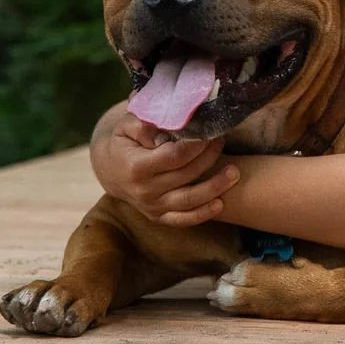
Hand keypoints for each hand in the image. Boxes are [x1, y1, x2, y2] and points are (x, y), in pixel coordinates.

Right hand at [90, 111, 239, 225]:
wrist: (110, 170)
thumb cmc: (124, 142)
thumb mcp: (127, 126)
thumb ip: (146, 124)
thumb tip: (171, 124)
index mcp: (136, 167)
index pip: (174, 156)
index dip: (196, 145)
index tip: (209, 132)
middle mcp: (144, 191)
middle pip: (186, 175)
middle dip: (209, 157)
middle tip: (221, 141)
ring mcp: (151, 206)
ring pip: (189, 201)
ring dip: (215, 187)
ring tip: (234, 173)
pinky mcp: (158, 217)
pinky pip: (183, 220)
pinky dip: (203, 214)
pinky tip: (220, 203)